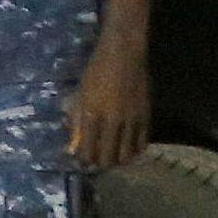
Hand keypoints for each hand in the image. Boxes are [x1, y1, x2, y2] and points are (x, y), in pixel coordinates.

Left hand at [68, 37, 150, 168]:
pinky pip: (142, 143)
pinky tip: (129, 150)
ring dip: (118, 161)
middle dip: (100, 164)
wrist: (123, 53)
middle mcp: (112, 120)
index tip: (83, 160)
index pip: (87, 150)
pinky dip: (135, 151)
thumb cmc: (96, 71)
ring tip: (113, 158)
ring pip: (126, 155)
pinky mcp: (145, 116)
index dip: (84, 160)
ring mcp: (131, 119)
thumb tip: (72, 147)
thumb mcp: (80, 95)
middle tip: (98, 162)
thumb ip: (76, 121)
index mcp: (92, 114)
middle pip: (107, 158)